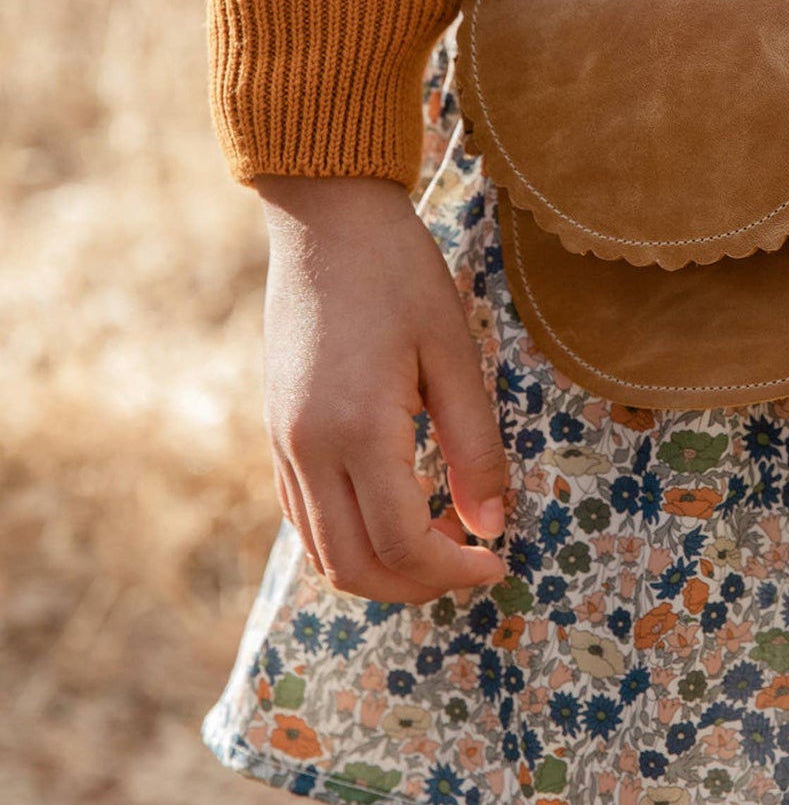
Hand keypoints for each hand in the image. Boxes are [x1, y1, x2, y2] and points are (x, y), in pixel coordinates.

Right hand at [254, 173, 508, 603]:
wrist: (326, 220)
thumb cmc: (400, 274)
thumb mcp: (453, 354)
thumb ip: (474, 446)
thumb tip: (492, 525)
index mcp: (357, 430)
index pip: (403, 544)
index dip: (455, 570)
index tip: (498, 561)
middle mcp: (307, 450)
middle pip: (355, 567)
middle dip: (419, 584)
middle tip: (473, 560)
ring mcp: (282, 444)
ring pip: (323, 552)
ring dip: (383, 567)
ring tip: (443, 534)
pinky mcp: (275, 432)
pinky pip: (305, 516)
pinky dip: (350, 536)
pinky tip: (399, 507)